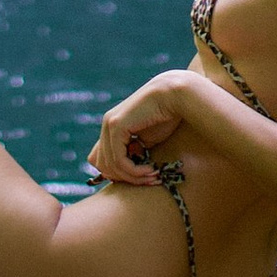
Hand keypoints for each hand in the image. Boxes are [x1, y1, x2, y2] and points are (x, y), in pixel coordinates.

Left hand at [87, 69, 197, 184]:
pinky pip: (119, 160)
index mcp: (111, 127)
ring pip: (111, 166)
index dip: (119, 174)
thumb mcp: (145, 141)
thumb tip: (122, 172)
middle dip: (127, 179)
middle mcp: (106, 125)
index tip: (141, 178)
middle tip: (151, 180)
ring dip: (134, 177)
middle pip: (104, 166)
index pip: (102, 160)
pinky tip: (151, 169)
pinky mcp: (116, 126)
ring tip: (153, 176)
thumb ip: (132, 153)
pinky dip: (134, 171)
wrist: (174, 96)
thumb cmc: (166, 117)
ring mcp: (109, 124)